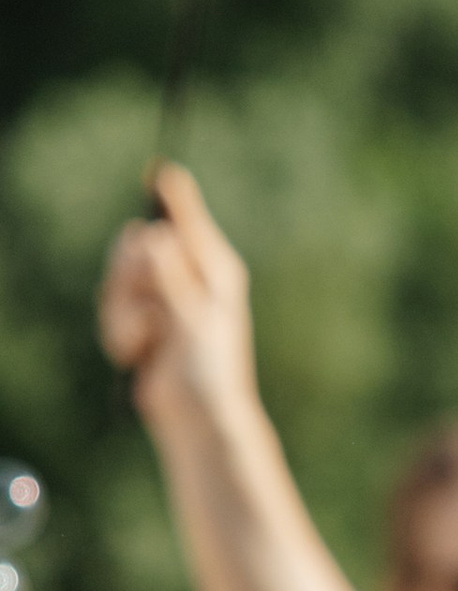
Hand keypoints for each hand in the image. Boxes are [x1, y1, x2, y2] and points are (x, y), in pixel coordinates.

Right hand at [97, 165, 256, 429]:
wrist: (198, 418)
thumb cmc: (209, 369)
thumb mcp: (193, 318)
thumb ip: (171, 277)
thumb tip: (153, 237)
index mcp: (214, 269)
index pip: (188, 222)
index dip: (171, 199)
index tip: (160, 172)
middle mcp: (187, 277)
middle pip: (137, 246)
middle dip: (128, 276)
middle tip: (143, 304)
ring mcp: (162, 299)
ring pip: (117, 281)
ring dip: (123, 315)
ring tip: (146, 341)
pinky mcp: (141, 322)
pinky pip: (111, 311)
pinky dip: (120, 335)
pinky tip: (140, 356)